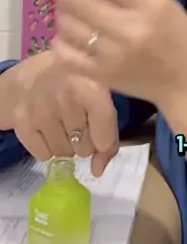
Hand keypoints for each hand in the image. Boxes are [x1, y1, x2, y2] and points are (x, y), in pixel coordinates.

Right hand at [6, 53, 118, 175]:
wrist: (35, 73)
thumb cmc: (75, 83)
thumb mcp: (99, 95)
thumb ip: (108, 131)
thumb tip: (98, 170)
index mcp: (93, 86)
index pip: (105, 136)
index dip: (105, 141)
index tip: (100, 130)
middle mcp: (67, 97)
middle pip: (85, 147)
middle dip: (84, 139)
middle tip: (77, 120)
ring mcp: (42, 109)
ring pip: (64, 153)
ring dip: (65, 144)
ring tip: (62, 122)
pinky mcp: (21, 120)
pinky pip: (43, 154)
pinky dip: (47, 147)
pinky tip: (47, 127)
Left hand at [49, 0, 186, 106]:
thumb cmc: (180, 37)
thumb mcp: (165, 2)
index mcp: (151, 7)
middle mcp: (129, 30)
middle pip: (81, 1)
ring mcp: (111, 56)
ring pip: (68, 26)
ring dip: (64, 12)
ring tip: (71, 9)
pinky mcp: (100, 76)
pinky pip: (65, 54)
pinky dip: (62, 40)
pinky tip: (70, 35)